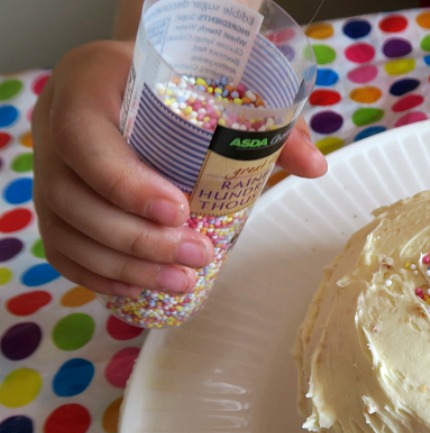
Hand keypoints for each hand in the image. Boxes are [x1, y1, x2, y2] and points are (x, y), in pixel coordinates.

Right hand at [33, 40, 326, 296]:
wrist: (119, 81)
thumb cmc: (167, 85)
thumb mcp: (209, 86)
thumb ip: (264, 127)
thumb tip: (316, 166)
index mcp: (87, 86)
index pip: (88, 141)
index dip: (128, 184)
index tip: (179, 212)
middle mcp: (54, 130)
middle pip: (77, 198)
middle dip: (139, 239)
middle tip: (197, 257)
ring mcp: (47, 172)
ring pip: (68, 232)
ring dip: (125, 267)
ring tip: (181, 282)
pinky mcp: (52, 208)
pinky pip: (62, 251)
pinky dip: (100, 276)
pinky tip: (141, 288)